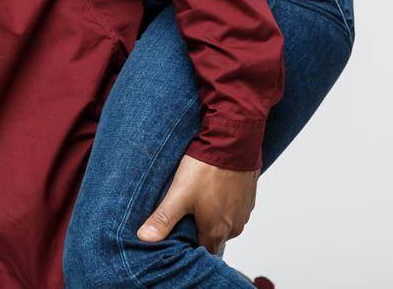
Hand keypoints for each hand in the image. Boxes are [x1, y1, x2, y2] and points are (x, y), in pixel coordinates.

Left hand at [136, 154, 258, 254]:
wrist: (234, 141)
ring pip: (225, 223)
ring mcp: (244, 213)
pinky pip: (234, 209)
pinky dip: (225, 204)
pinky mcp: (248, 198)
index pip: (201, 252)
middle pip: (213, 238)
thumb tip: (144, 238)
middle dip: (199, 231)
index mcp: (216, 231)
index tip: (177, 236)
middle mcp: (234, 227)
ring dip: (213, 217)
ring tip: (198, 200)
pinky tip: (213, 189)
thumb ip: (162, 219)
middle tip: (184, 215)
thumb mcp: (179, 194)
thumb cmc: (207, 169)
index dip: (188, 246)